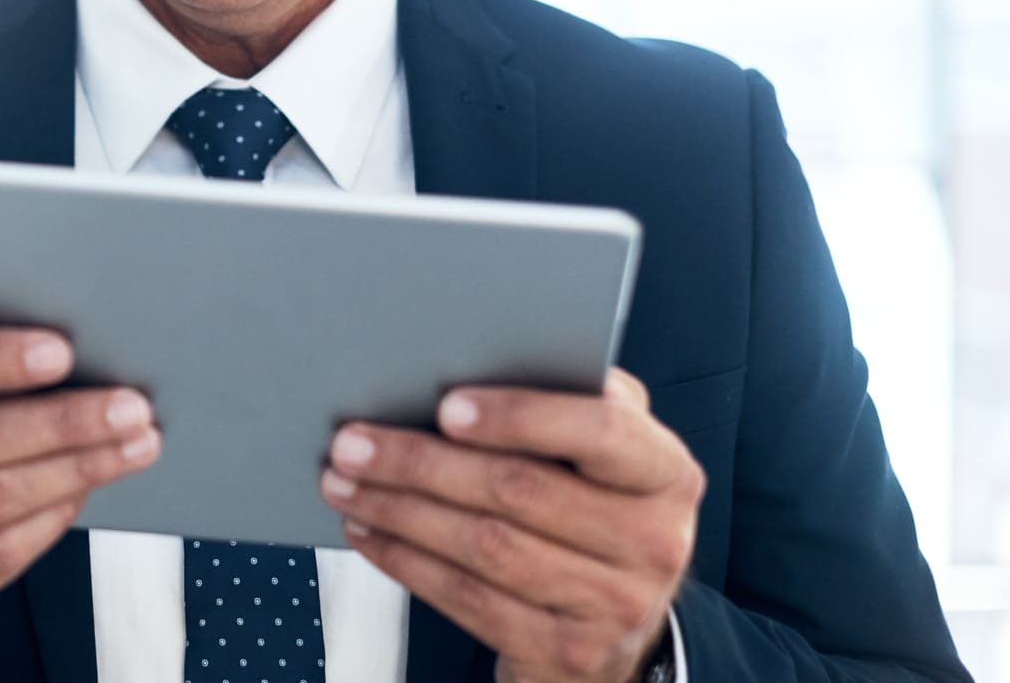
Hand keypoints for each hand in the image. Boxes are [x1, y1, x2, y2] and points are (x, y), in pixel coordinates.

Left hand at [318, 368, 701, 682]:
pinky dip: (406, 561)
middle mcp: (653, 542)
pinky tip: (370, 531)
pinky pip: (468, 598)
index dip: (521, 416)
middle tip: (352, 442)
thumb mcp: (605, 457)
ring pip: (484, 546)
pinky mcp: (565, 651)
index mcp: (666, 473)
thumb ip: (569, 403)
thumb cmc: (596, 514)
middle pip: (519, 490)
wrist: (619, 631)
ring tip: (344, 482)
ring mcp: (613, 605)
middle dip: (421, 462)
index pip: (602, 431)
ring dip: (400, 510)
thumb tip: (474, 357)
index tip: (446, 406)